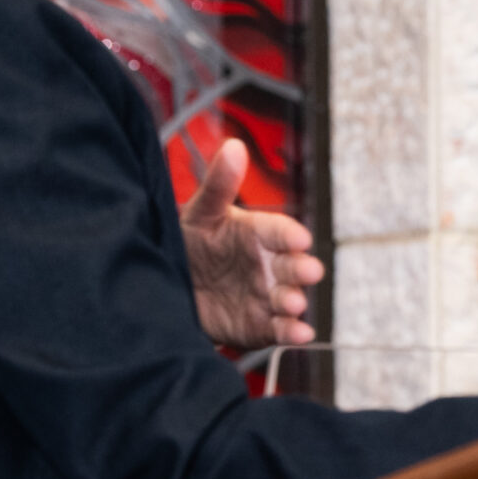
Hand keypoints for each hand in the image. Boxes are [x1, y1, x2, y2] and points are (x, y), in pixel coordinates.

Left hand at [181, 139, 326, 348]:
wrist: (169, 286)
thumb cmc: (188, 242)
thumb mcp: (199, 212)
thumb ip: (219, 184)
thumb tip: (234, 146)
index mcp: (257, 233)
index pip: (278, 231)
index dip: (289, 235)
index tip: (299, 238)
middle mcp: (268, 264)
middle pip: (292, 265)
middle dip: (302, 268)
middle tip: (308, 271)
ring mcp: (265, 295)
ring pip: (289, 297)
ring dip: (295, 301)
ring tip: (292, 302)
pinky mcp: (259, 325)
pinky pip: (279, 328)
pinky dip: (292, 332)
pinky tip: (300, 333)